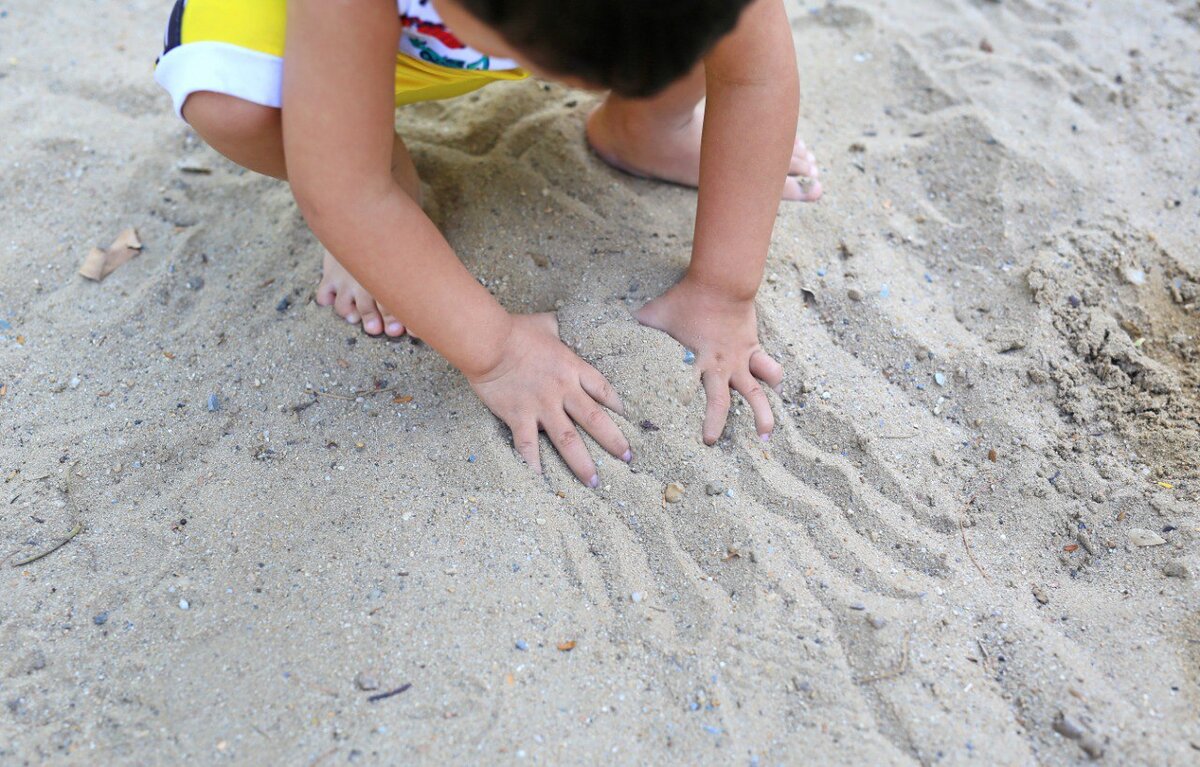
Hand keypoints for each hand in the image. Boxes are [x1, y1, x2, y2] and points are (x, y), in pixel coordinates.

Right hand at [467, 313, 631, 486]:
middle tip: (627, 459)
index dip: (617, 405)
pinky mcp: (519, 417)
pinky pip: (528, 446)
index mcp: (573, 368)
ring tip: (594, 482)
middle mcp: (563, 391)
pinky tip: (541, 482)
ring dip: (582, 463)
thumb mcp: (546, 324)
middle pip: (595, 420)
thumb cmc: (516, 330)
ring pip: (568, 440)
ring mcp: (542, 407)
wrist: (489, 342)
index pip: (603, 389)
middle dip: (613, 441)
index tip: (628, 418)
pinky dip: (534, 465)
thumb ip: (557, 328)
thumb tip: (559, 322)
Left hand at [636, 277, 783, 444]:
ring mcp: (739, 360)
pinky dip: (774, 379)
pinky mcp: (753, 349)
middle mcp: (718, 366)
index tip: (670, 428)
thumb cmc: (685, 298)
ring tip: (766, 435)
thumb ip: (636, 325)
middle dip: (716, 424)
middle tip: (711, 443)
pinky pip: (769, 368)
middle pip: (720, 402)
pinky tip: (776, 391)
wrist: (721, 282)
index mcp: (692, 361)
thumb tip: (609, 328)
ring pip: (755, 392)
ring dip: (762, 414)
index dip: (679, 413)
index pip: (684, 394)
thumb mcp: (654, 313)